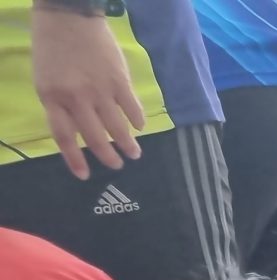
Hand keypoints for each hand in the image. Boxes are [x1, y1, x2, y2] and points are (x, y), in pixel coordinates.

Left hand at [31, 6, 143, 178]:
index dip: (75, 159)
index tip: (85, 176)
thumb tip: (79, 132)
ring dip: (127, 144)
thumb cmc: (52, 48)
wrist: (68, 17)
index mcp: (53, 97)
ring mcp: (100, 90)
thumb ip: (60, 106)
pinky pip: (132, 108)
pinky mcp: (120, 81)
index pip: (64, 137)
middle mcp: (76, 98)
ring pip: (117, 127)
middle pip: (94, 137)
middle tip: (116, 165)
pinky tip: (140, 127)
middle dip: (107, 156)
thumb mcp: (45, 80)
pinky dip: (137, 121)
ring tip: (134, 153)